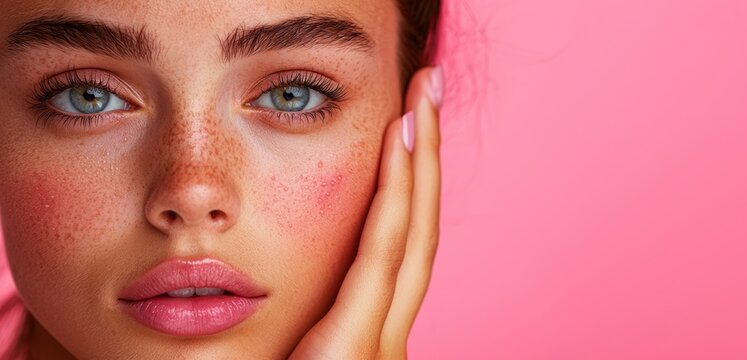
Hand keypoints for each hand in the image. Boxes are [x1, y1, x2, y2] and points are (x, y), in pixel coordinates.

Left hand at [289, 67, 443, 359]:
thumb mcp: (286, 356)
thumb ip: (298, 326)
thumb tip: (286, 293)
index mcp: (368, 337)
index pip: (400, 249)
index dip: (410, 184)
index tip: (407, 128)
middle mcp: (387, 337)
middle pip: (419, 229)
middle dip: (428, 156)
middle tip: (431, 91)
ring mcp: (381, 344)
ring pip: (411, 231)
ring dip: (420, 159)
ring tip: (423, 99)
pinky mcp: (356, 346)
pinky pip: (382, 253)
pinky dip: (395, 194)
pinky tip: (401, 141)